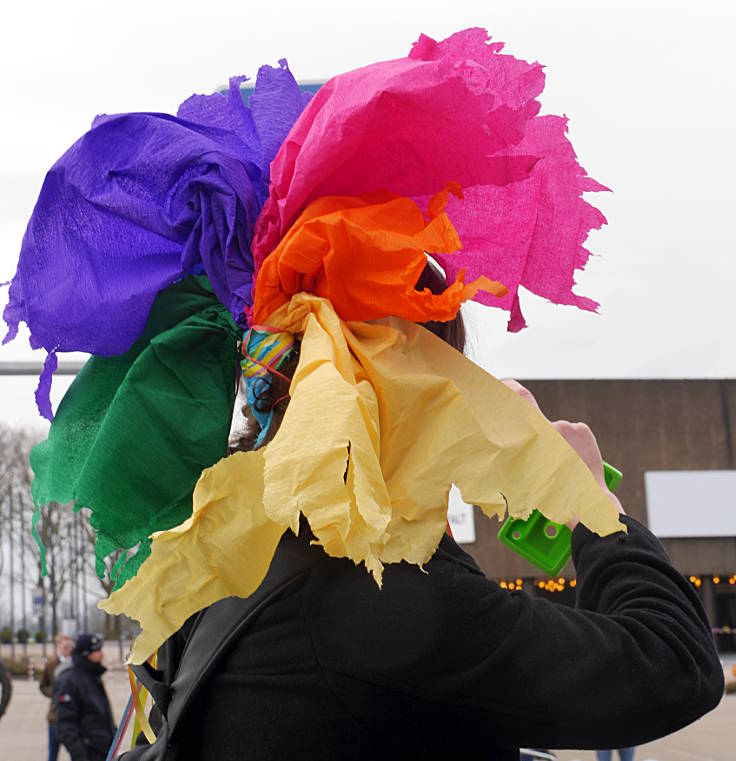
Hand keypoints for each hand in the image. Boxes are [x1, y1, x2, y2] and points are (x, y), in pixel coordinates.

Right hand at [501, 379, 624, 523]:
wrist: (586, 500)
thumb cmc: (553, 493)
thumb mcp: (526, 473)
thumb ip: (520, 452)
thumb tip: (513, 442)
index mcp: (534, 435)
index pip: (520, 397)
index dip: (510, 386)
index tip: (504, 384)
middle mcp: (551, 425)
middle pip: (534, 417)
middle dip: (533, 430)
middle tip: (535, 446)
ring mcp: (568, 426)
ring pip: (554, 429)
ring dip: (555, 442)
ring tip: (561, 464)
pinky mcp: (582, 429)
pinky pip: (572, 431)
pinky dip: (572, 441)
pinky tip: (575, 458)